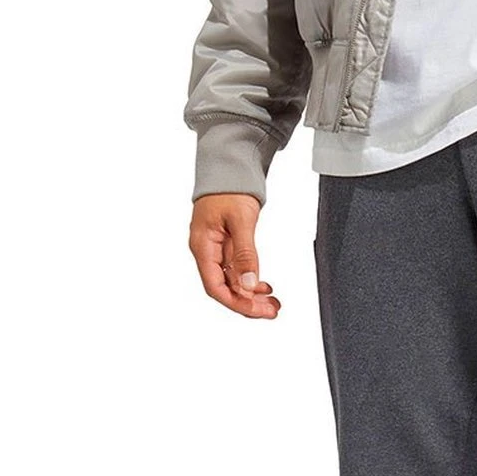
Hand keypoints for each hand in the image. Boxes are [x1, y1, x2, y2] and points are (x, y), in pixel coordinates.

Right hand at [188, 193, 280, 318]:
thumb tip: (248, 283)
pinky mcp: (226, 246)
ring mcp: (216, 250)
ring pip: (233, 282)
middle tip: (272, 310)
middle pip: (225, 289)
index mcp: (203, 246)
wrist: (228, 165)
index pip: (215, 287)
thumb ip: (245, 254)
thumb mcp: (240, 220)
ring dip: (252, 295)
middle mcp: (207, 251)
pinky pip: (237, 271)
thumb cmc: (229, 186)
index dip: (236, 303)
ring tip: (273, 302)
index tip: (257, 310)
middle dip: (248, 303)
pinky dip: (251, 281)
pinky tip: (265, 286)